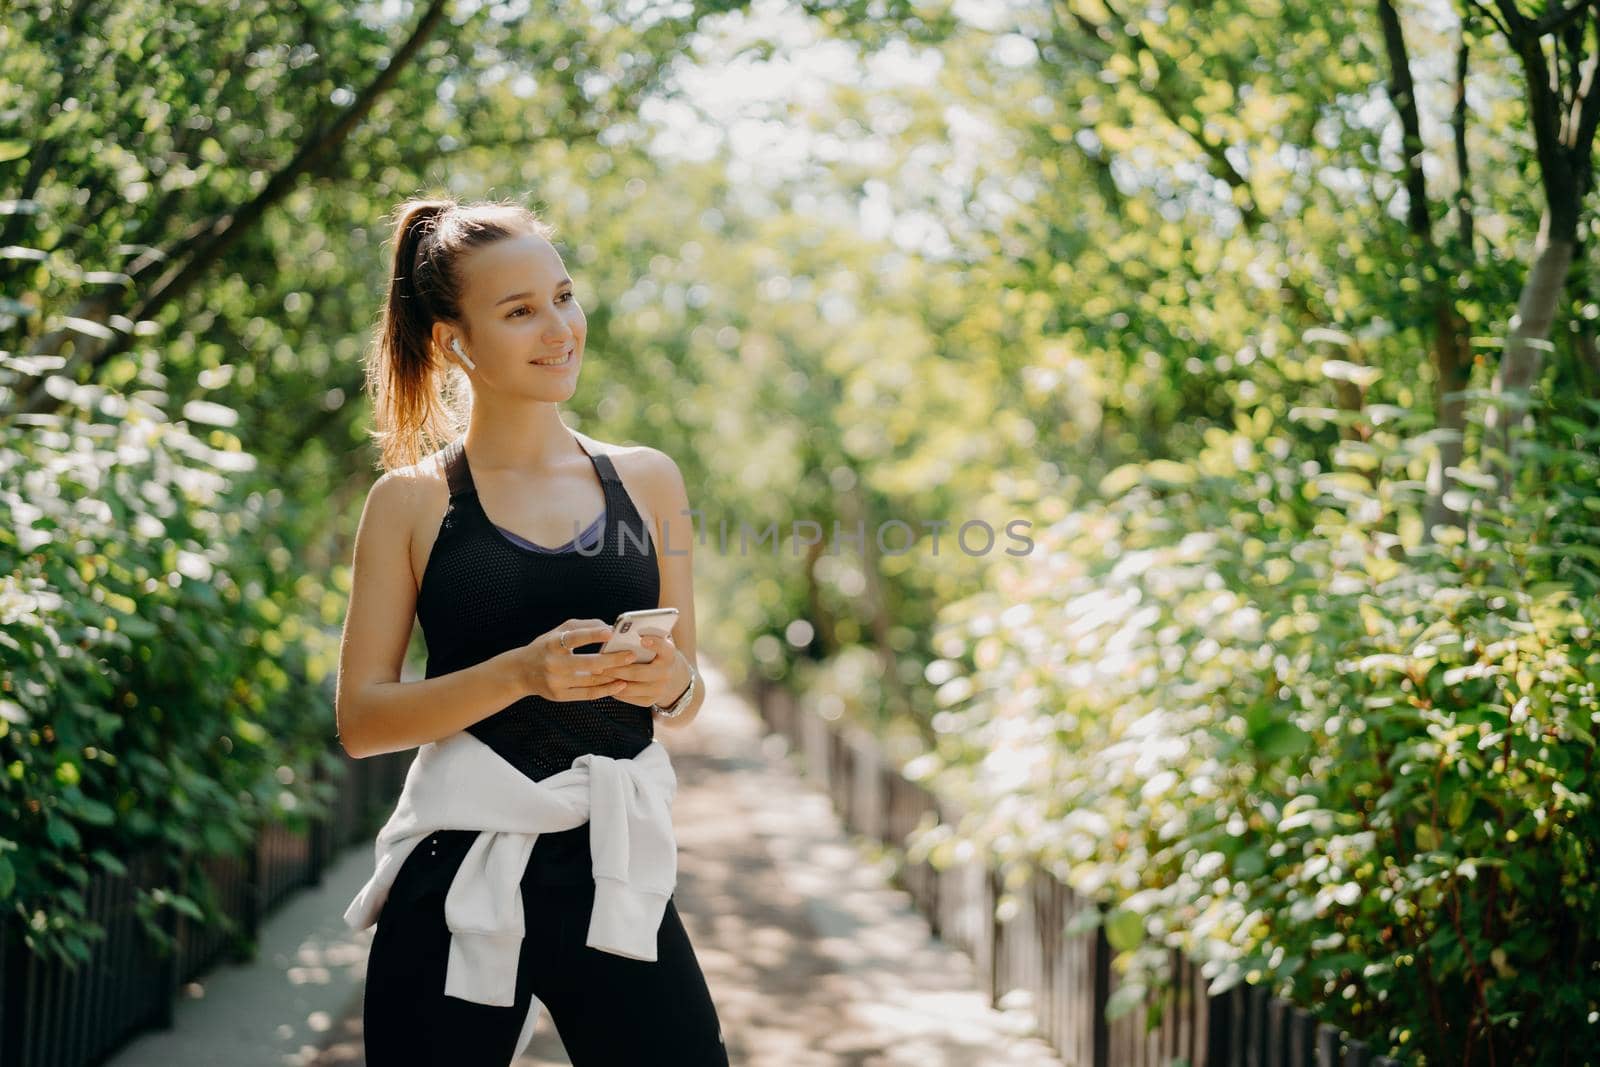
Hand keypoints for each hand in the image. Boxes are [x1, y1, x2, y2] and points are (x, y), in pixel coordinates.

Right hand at [520, 618, 637, 701]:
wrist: (521, 672)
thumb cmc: (546, 647)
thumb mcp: (558, 632)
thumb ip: (583, 626)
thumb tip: (609, 627)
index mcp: (552, 644)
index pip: (574, 638)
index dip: (593, 634)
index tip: (611, 632)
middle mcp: (553, 663)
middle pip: (588, 663)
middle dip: (612, 660)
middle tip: (631, 655)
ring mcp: (556, 682)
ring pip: (591, 681)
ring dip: (613, 676)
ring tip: (630, 669)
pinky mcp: (560, 696)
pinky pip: (587, 695)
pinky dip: (606, 690)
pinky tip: (619, 685)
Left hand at [602, 633, 690, 709]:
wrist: (673, 679)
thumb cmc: (657, 654)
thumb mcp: (658, 644)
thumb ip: (647, 636)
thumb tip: (623, 631)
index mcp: (669, 655)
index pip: (664, 648)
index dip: (654, 643)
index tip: (641, 639)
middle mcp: (666, 674)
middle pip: (638, 672)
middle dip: (617, 668)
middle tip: (600, 662)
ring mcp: (658, 690)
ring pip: (630, 688)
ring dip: (611, 680)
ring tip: (596, 673)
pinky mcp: (649, 701)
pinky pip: (627, 697)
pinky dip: (614, 690)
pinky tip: (603, 682)